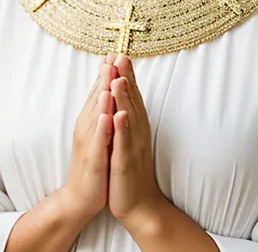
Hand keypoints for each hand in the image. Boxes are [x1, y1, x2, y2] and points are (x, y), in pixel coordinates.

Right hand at [62, 60, 117, 219]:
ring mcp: (88, 142)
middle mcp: (87, 126)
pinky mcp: (92, 160)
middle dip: (105, 75)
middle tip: (113, 54)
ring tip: (109, 76)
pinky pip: (98, 141)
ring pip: (96, 114)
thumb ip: (101, 110)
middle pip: (97, 96)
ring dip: (102, 94)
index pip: (100, 90)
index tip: (115, 50)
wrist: (79, 198)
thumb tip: (106, 88)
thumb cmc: (93, 162)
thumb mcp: (98, 132)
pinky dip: (102, 126)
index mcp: (91, 119)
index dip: (107, 71)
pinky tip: (107, 115)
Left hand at [107, 54, 163, 225]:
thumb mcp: (128, 137)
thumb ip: (127, 114)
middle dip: (126, 77)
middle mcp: (137, 131)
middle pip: (132, 100)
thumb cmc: (130, 168)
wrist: (138, 204)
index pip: (131, 94)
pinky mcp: (126, 163)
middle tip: (122, 54)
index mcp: (135, 124)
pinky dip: (122, 129)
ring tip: (119, 77)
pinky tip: (119, 115)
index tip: (120, 52)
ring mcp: (133, 146)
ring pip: (128, 117)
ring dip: (124, 97)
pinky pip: (124, 143)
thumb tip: (124, 93)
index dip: (126, 73)